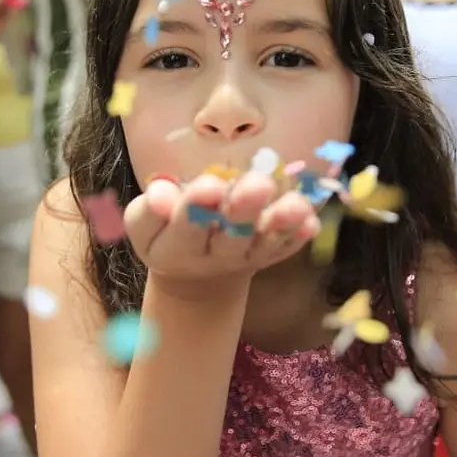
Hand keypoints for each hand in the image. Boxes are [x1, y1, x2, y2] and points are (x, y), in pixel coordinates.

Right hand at [123, 172, 319, 288]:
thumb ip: (150, 210)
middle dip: (246, 210)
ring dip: (282, 223)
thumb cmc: (167, 233)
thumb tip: (162, 195)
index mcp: (177, 248)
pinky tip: (312, 221)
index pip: (187, 227)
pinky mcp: (271, 255)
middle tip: (258, 184)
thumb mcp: (144, 225)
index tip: (208, 185)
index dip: (196, 208)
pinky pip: (287, 247)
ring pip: (266, 242)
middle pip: (233, 237)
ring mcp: (248, 257)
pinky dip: (298, 235)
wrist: (195, 272)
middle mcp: (216, 257)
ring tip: (297, 205)